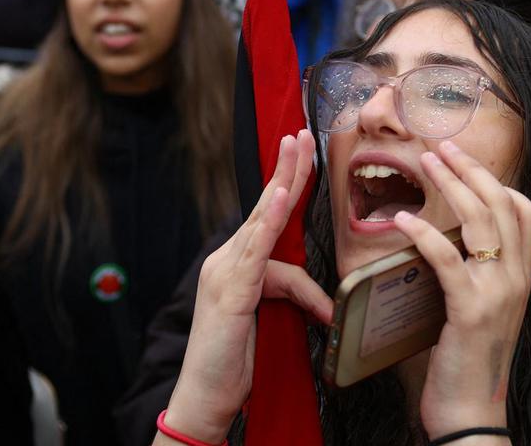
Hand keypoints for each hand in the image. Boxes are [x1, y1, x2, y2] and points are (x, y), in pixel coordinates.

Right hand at [160, 131, 329, 444]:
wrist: (204, 398)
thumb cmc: (233, 359)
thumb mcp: (272, 317)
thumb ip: (294, 294)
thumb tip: (327, 299)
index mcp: (237, 262)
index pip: (267, 215)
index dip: (285, 181)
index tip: (301, 149)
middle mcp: (227, 259)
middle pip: (264, 206)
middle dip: (286, 168)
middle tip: (302, 134)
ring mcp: (225, 271)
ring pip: (261, 220)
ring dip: (282, 182)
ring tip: (297, 149)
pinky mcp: (230, 290)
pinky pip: (255, 249)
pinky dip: (267, 220)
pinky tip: (279, 198)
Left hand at [393, 140, 530, 440]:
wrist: (473, 415)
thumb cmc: (472, 360)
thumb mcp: (489, 309)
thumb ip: (480, 273)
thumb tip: (453, 238)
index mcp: (523, 277)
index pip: (528, 213)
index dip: (500, 182)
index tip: (468, 163)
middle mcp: (518, 279)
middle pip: (502, 204)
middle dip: (471, 168)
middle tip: (442, 146)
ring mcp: (497, 293)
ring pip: (480, 220)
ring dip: (451, 184)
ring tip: (427, 162)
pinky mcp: (470, 311)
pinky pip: (448, 258)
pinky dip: (426, 233)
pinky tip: (405, 220)